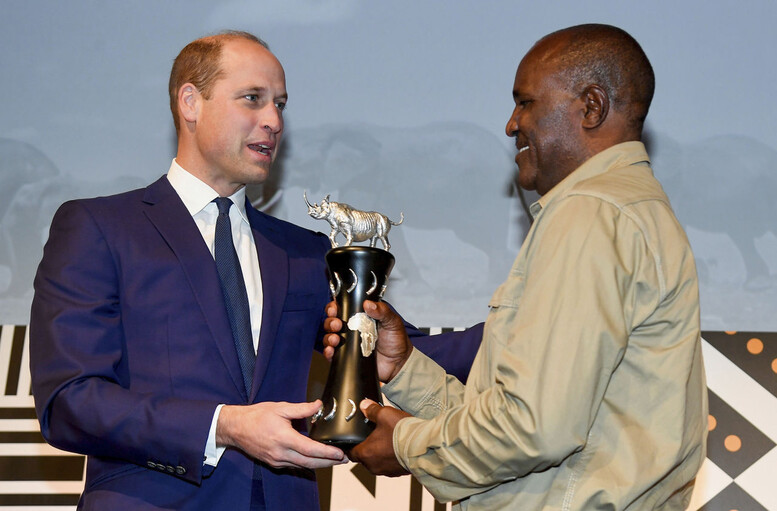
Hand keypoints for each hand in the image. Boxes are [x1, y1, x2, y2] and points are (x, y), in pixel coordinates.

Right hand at [216, 400, 345, 468]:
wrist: (235, 428)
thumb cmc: (256, 416)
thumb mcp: (280, 407)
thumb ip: (301, 408)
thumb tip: (318, 405)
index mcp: (283, 438)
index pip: (310, 449)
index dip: (327, 453)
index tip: (340, 453)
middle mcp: (280, 453)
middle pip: (310, 463)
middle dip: (329, 463)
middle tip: (344, 459)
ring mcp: (276, 460)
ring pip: (303, 466)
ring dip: (319, 464)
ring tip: (334, 460)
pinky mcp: (273, 463)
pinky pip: (294, 466)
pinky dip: (307, 464)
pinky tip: (316, 459)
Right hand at [323, 300, 412, 382]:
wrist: (399, 363)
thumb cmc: (396, 340)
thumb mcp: (392, 322)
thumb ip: (382, 311)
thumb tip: (368, 304)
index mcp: (360, 317)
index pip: (342, 309)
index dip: (334, 307)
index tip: (334, 308)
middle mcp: (351, 329)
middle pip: (332, 322)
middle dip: (330, 322)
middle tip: (337, 324)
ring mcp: (348, 344)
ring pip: (330, 337)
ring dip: (328, 336)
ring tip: (335, 339)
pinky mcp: (346, 357)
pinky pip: (332, 354)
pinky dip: (328, 352)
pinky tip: (331, 350)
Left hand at [349, 399, 410, 476]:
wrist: (424, 446)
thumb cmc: (402, 433)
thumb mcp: (384, 414)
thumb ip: (371, 410)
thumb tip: (364, 406)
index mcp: (365, 453)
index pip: (350, 452)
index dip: (350, 445)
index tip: (352, 440)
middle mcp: (374, 466)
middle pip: (364, 457)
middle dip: (367, 446)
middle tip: (373, 435)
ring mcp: (387, 471)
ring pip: (378, 461)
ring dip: (380, 452)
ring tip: (388, 439)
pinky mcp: (398, 472)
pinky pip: (390, 464)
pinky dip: (391, 457)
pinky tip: (398, 446)